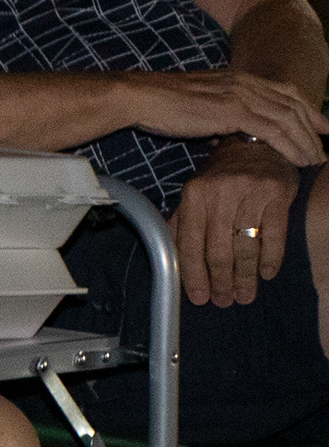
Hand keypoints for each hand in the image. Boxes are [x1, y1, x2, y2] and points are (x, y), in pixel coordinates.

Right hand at [127, 68, 324, 166]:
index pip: (284, 91)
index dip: (307, 109)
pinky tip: (298, 159)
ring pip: (288, 118)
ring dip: (307, 141)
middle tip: (325, 148)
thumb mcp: (198, 103)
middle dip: (314, 127)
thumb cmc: (159, 104)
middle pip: (293, 104)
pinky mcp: (233, 111)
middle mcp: (245, 83)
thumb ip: (218, 112)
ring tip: (316, 160)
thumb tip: (224, 131)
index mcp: (238, 78)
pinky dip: (290, 145)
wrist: (139, 97)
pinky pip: (273, 130)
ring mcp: (241, 95)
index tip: (320, 126)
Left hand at [171, 141, 298, 306]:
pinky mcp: (277, 194)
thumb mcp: (194, 194)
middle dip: (221, 281)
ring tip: (245, 295)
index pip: (189, 244)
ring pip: (245, 246)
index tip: (200, 298)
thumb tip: (170, 261)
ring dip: (245, 277)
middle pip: (218, 250)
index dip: (193, 275)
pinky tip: (267, 274)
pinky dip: (271, 258)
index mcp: (193, 196)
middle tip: (226, 301)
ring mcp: (250, 193)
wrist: (256, 145)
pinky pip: (275, 234)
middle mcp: (219, 193)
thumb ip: (181, 223)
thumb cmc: (221, 177)